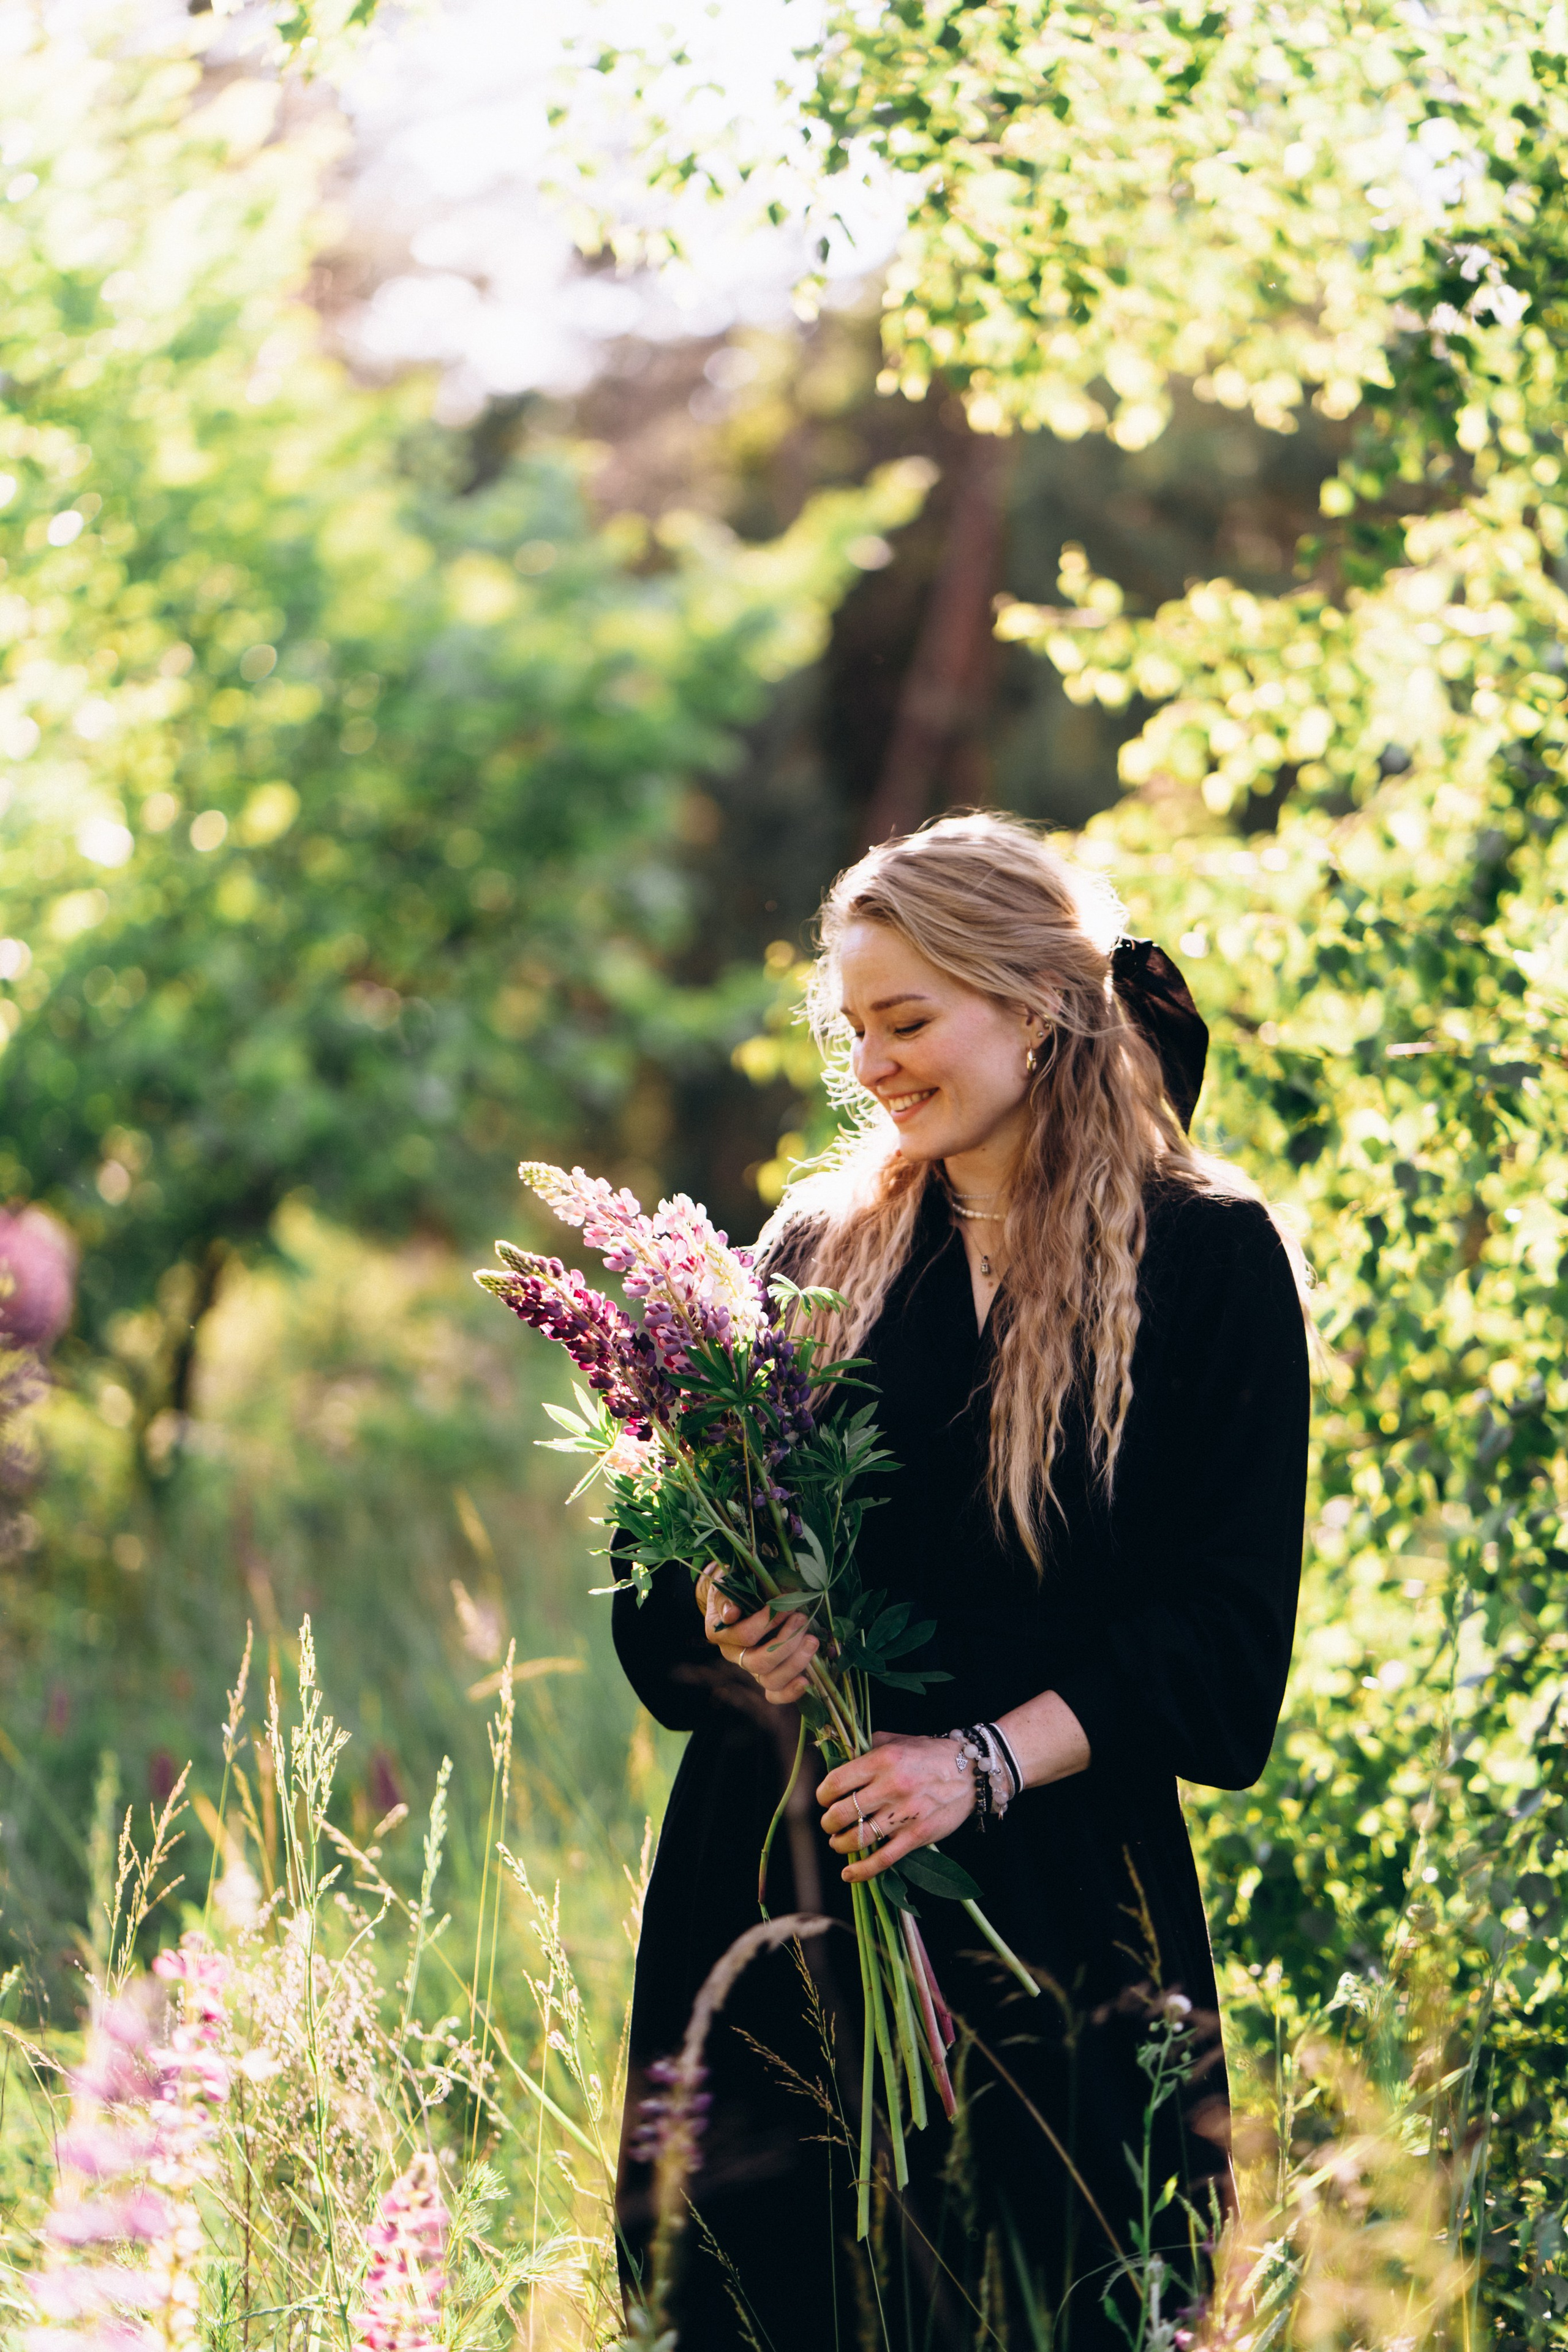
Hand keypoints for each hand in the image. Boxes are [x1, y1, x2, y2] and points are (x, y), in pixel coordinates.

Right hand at [695, 1562, 818, 1705]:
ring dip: (795, 1663)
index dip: (768, 1622)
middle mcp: (734, 1655)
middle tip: (802, 1619)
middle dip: (786, 1642)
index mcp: (720, 1634)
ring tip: (812, 1641)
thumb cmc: (734, 1585)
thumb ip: (726, 1597)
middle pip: (759, 1662)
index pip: (745, 1635)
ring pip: (770, 1681)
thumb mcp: (725, 1585)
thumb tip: (731, 1614)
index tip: (787, 1605)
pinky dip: (790, 1692)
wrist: (737, 1595)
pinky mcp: (766, 1675)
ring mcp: (751, 1668)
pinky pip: (774, 1694)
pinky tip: (806, 1681)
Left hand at [816, 1731, 974, 1883]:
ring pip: (858, 1838)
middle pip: (842, 1813)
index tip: (824, 1800)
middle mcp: (890, 1787)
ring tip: (839, 1842)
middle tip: (830, 1823)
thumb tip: (839, 1758)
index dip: (823, 1795)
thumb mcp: (897, 1740)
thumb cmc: (930, 1755)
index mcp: (882, 1760)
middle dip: (828, 1823)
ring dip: (841, 1844)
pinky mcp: (917, 1836)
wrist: (971, 1772)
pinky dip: (862, 1871)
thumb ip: (867, 1748)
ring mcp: (904, 1814)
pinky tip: (849, 1874)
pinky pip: (884, 1859)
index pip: (836, 1782)